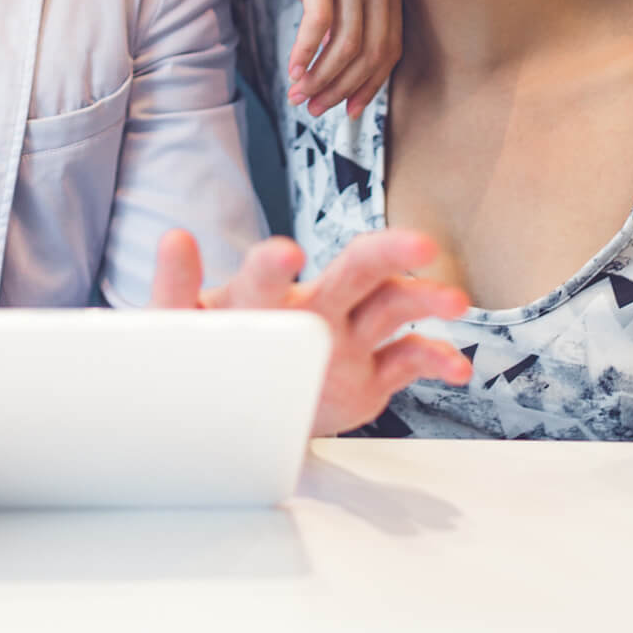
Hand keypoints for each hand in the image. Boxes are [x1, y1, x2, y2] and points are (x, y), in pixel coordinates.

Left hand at [150, 228, 470, 434]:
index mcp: (265, 296)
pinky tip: (458, 367)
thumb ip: (174, 287)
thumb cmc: (200, 348)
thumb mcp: (176, 325)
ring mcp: (344, 339)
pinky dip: (435, 361)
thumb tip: (174, 237)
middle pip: (354, 270)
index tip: (287, 253)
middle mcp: (313, 307)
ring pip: (391, 307)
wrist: (223, 394)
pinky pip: (407, 362)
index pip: (270, 274)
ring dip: (423, 299)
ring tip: (455, 300)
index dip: (274, 267)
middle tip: (419, 245)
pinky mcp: (365, 377)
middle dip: (386, 254)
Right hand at [239, 0, 399, 118]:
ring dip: (321, 76)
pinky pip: (320, 21)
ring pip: (347, 42)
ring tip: (300, 95)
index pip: (391, 48)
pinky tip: (293, 67)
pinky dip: (306, 51)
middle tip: (316, 107)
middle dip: (343, 88)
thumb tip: (333, 65)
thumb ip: (340, 17)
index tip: (351, 110)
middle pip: (372, 51)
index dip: (371, 85)